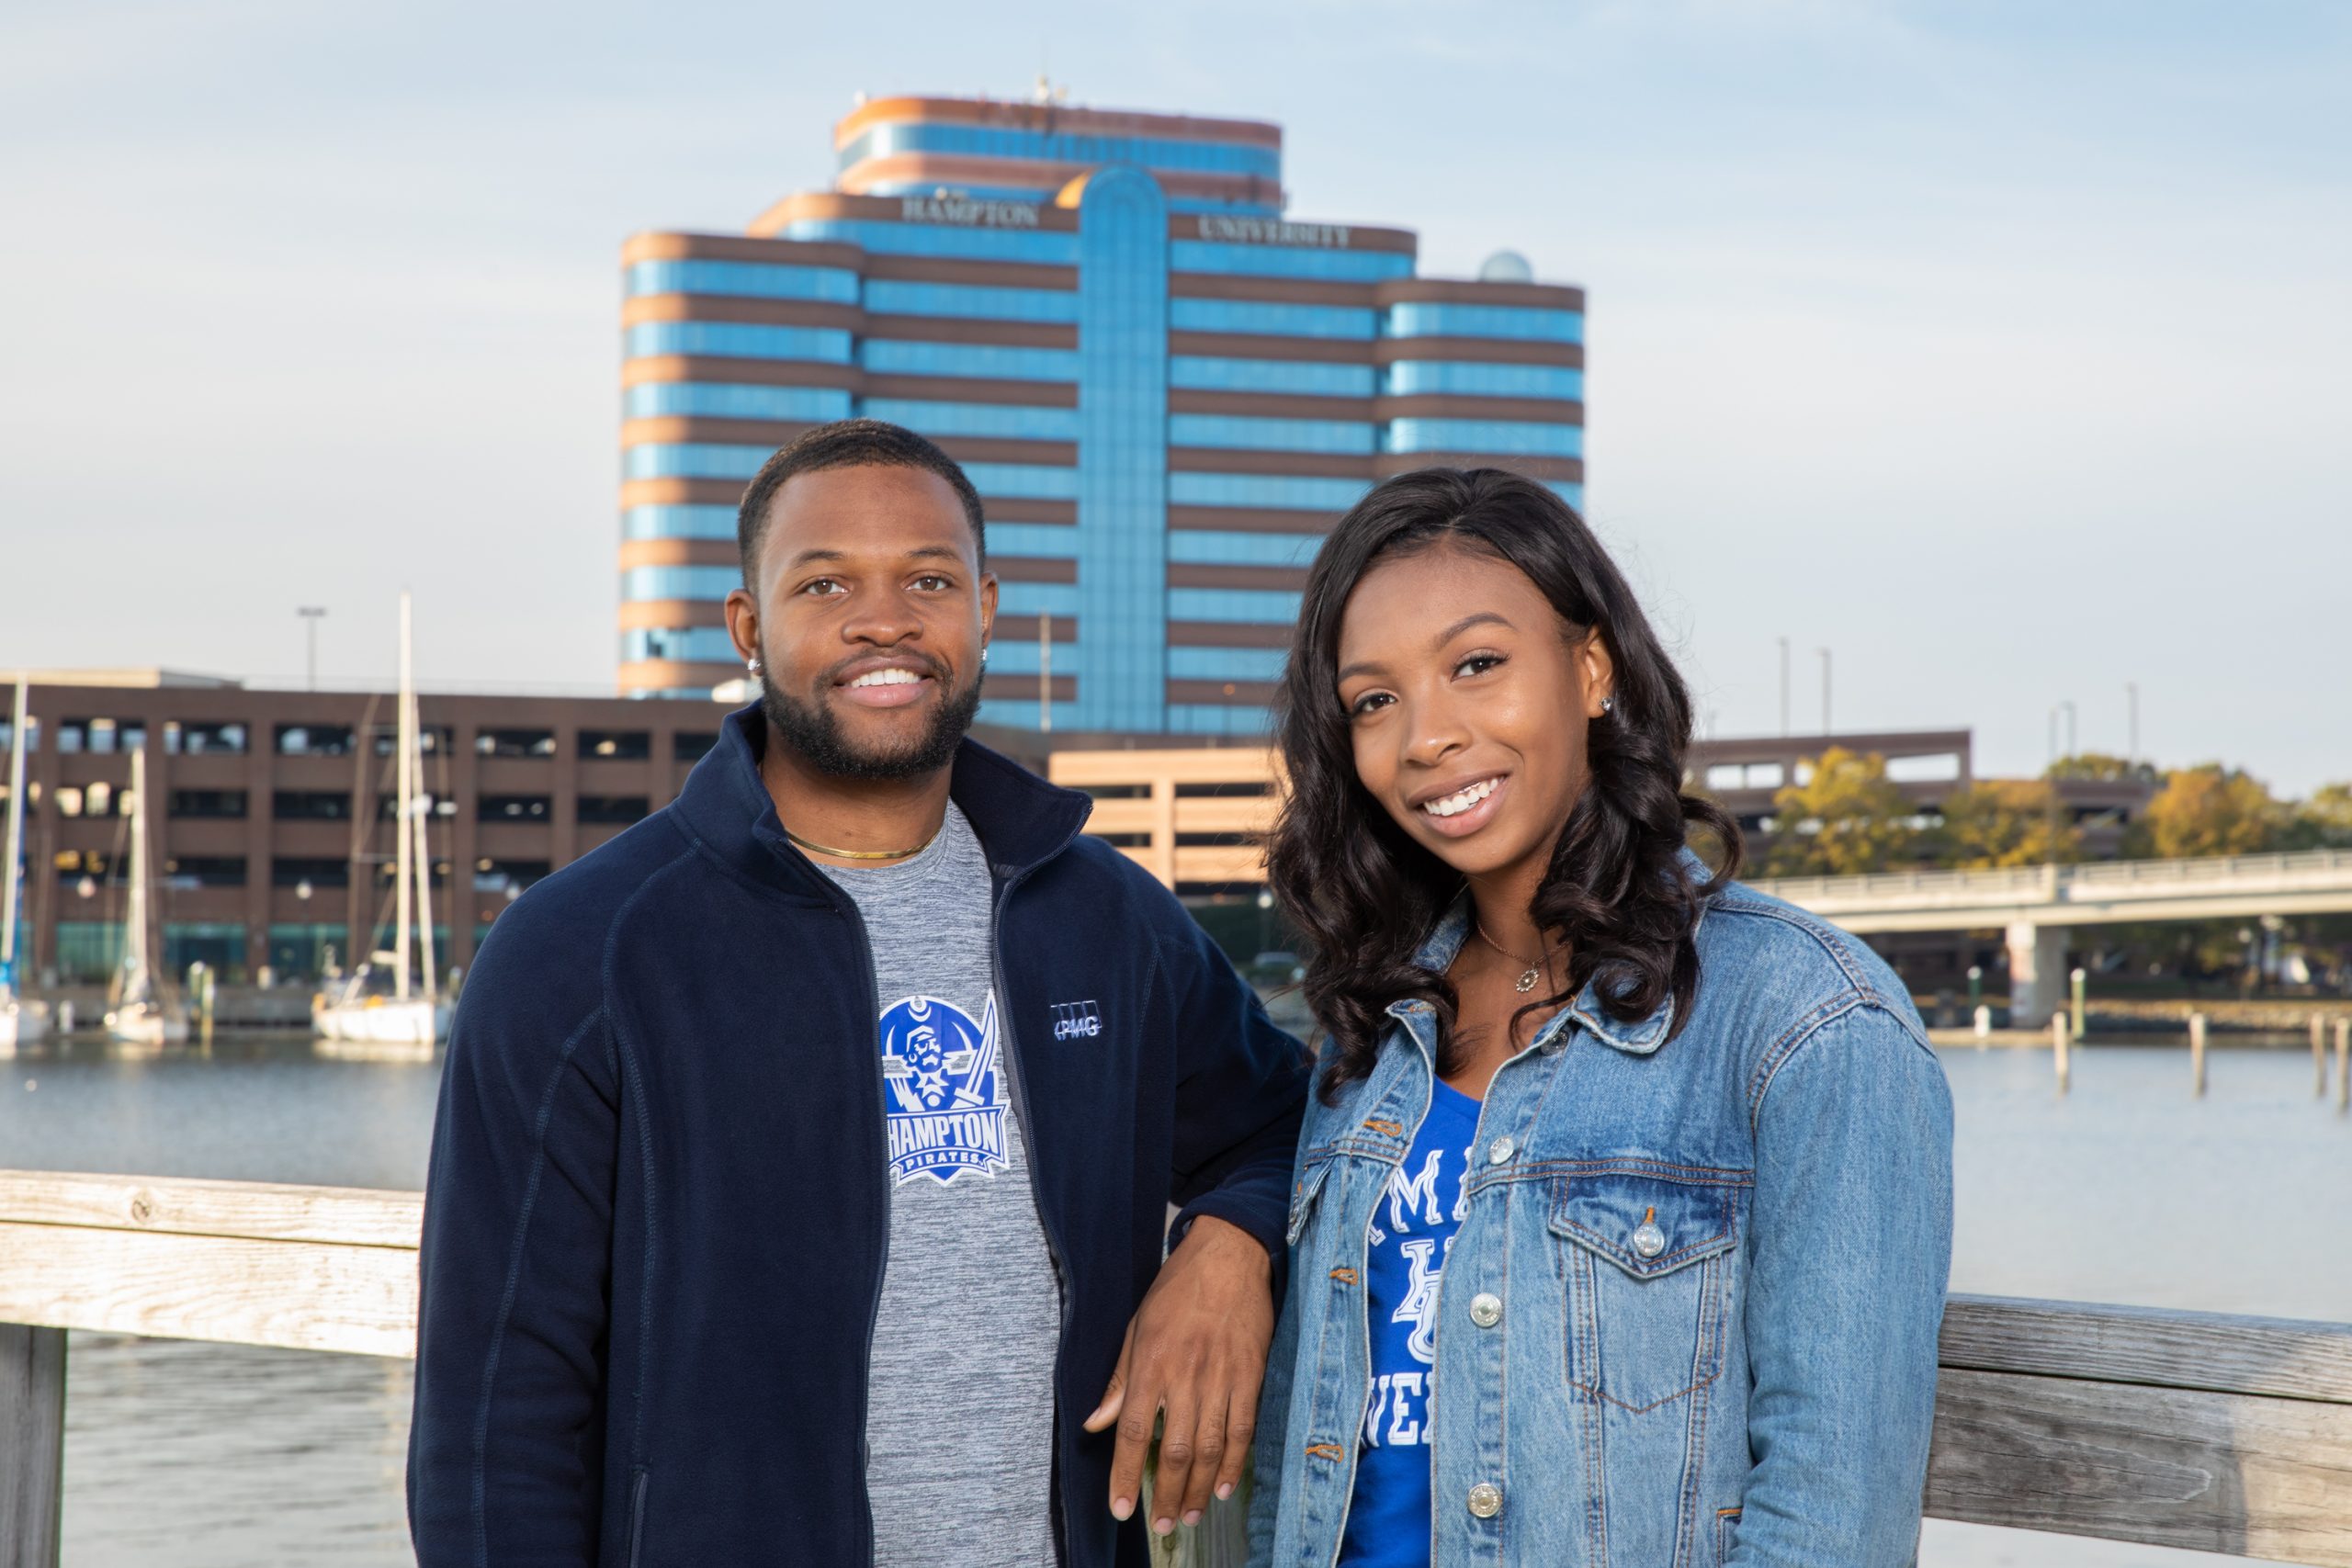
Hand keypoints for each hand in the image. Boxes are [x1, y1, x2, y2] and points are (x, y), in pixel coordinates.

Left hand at [1081, 1214, 1274, 1534]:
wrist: (1229, 1255)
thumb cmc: (1177, 1289)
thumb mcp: (1137, 1327)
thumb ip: (1119, 1380)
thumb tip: (1095, 1425)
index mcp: (1151, 1363)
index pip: (1134, 1432)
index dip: (1125, 1475)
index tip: (1121, 1508)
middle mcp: (1185, 1375)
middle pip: (1176, 1450)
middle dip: (1166, 1494)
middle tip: (1161, 1524)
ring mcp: (1222, 1377)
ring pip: (1211, 1448)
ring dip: (1198, 1489)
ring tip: (1188, 1516)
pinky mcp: (1252, 1375)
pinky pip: (1244, 1430)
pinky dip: (1234, 1464)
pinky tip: (1223, 1487)